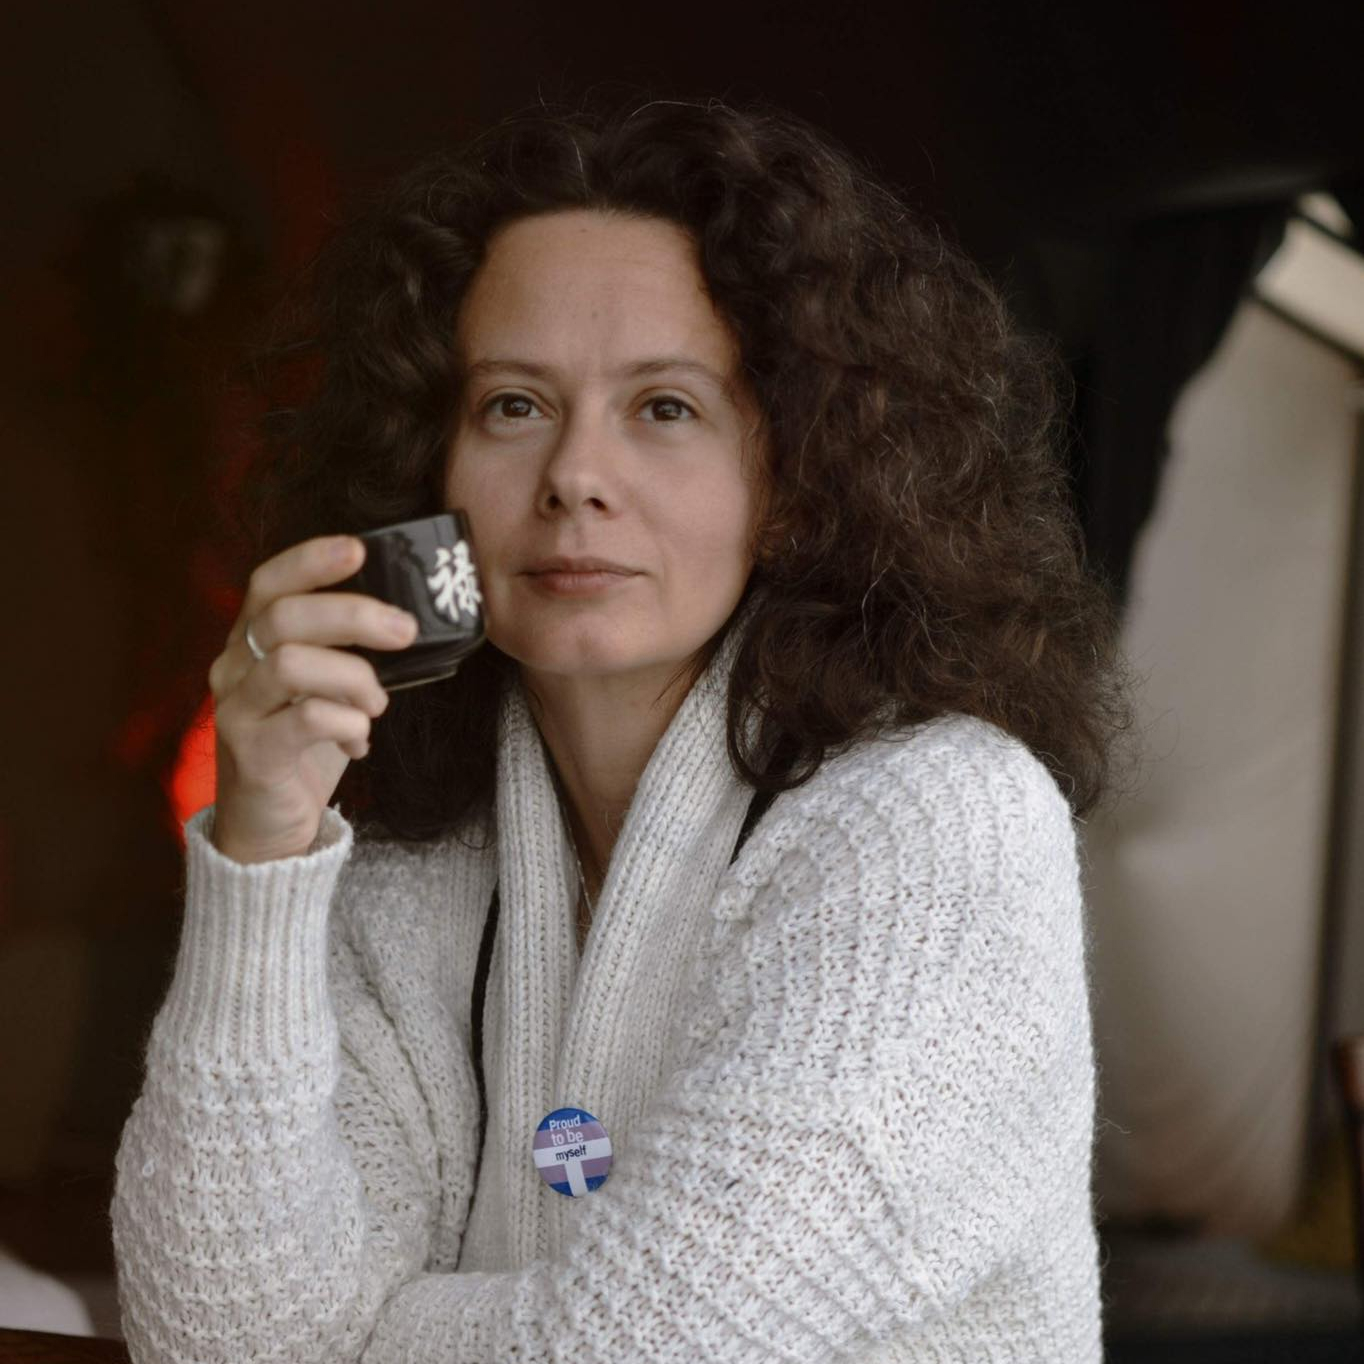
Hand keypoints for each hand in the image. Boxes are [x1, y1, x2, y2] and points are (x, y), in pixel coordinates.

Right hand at [207, 534, 418, 863]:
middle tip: (404, 631)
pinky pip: (306, 720)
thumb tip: (405, 619)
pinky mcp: (250, 753)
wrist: (269, 825)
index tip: (359, 549)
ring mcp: (236, 710)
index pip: (268, 583)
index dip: (310, 560)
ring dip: (354, 677)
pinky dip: (349, 723)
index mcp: (252, 643)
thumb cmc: (305, 746)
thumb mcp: (324, 688)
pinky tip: (358, 740)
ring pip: (291, 664)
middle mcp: (233, 668)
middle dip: (354, 615)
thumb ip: (345, 652)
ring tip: (377, 703)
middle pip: (285, 616)